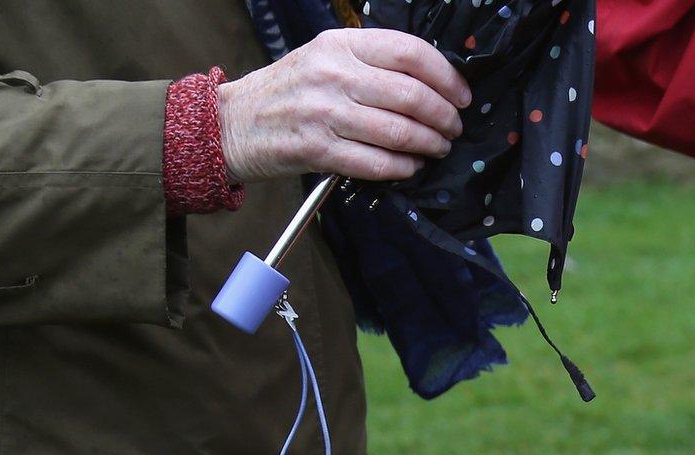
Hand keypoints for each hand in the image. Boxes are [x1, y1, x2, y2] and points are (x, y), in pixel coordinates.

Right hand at [215, 28, 471, 184]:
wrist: (233, 123)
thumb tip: (431, 82)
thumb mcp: (325, 56)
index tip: (461, 95)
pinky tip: (411, 167)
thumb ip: (372, 61)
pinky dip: (404, 168)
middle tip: (453, 128)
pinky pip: (378, 164)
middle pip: (412, 95)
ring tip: (437, 148)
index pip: (410, 53)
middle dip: (444, 117)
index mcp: (341, 44)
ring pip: (400, 132)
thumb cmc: (288, 91)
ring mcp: (325, 114)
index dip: (447, 76)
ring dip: (430, 145)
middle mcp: (334, 75)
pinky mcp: (318, 151)